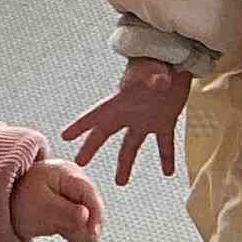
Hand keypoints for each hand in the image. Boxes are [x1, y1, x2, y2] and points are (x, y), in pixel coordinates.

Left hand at [11, 158, 105, 241]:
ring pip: (88, 212)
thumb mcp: (41, 210)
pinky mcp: (68, 200)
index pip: (88, 193)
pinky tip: (68, 238)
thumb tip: (86, 215)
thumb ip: (65, 213)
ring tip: (68, 240)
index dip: (95, 214)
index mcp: (65, 172)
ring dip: (81, 229)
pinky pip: (81, 216)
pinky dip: (77, 229)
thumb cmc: (18, 204)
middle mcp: (72, 177)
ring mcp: (71, 188)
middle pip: (91, 203)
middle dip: (87, 225)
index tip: (93, 235)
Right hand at [63, 59, 190, 185]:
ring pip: (132, 145)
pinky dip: (167, 157)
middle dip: (91, 147)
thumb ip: (156, 75)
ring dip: (126, 164)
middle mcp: (129, 113)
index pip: (97, 115)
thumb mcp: (156, 67)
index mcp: (121, 101)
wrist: (176, 58)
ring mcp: (146, 118)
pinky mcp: (164, 120)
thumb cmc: (161, 59)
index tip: (65, 136)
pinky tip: (169, 172)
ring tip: (121, 182)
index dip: (81, 125)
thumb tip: (160, 81)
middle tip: (79, 163)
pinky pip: (164, 143)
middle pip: (106, 133)